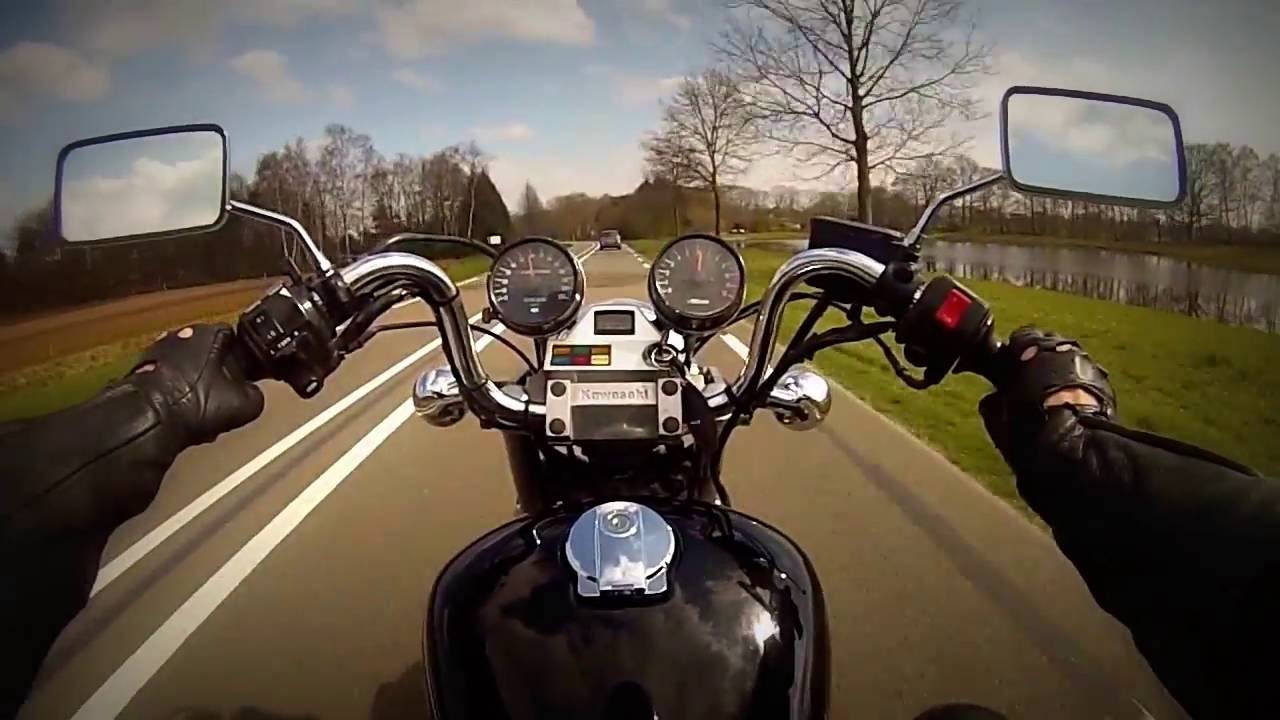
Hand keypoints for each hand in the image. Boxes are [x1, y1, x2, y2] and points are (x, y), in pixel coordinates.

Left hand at [126, 323, 264, 445]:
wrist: (149, 419)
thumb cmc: (194, 402)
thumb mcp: (246, 403)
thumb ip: (256, 394)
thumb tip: (254, 395)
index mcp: (209, 333)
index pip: (235, 339)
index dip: (242, 361)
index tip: (244, 379)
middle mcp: (180, 335)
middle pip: (208, 353)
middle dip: (215, 374)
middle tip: (223, 398)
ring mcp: (156, 352)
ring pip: (186, 368)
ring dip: (193, 385)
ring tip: (201, 410)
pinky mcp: (139, 371)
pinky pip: (167, 382)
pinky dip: (174, 394)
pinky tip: (180, 413)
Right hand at [978, 327, 1114, 471]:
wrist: (1077, 445)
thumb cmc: (1032, 426)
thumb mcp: (999, 418)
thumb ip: (993, 401)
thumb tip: (994, 398)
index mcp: (1031, 348)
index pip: (1018, 338)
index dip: (1011, 355)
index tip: (1006, 373)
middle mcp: (1061, 348)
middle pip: (1047, 344)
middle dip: (1038, 359)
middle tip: (1028, 382)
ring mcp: (1086, 362)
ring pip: (1068, 359)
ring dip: (1058, 371)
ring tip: (1050, 393)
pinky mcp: (1104, 380)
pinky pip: (1084, 375)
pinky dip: (1075, 384)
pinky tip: (1070, 404)